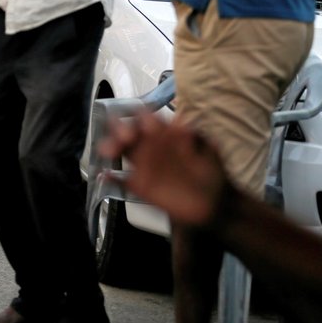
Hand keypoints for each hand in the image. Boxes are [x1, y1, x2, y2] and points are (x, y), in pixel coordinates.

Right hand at [98, 111, 230, 228]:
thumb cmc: (212, 174)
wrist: (215, 204)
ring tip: (109, 149)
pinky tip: (106, 176)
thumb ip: (196, 137)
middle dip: (122, 129)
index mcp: (166, 135)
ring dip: (113, 146)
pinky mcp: (142, 187)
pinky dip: (112, 178)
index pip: (147, 119)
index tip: (141, 120)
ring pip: (123, 151)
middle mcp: (151, 147)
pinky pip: (121, 180)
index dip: (141, 117)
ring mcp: (145, 167)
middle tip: (124, 135)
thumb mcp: (210, 150)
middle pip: (129, 132)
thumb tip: (182, 122)